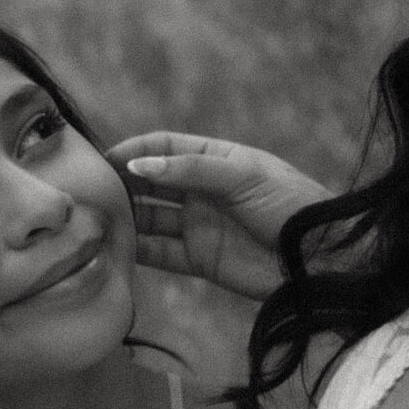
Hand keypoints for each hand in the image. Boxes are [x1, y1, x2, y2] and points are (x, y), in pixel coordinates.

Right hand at [108, 131, 331, 299]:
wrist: (321, 259)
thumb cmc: (290, 206)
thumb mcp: (242, 177)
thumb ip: (190, 171)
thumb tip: (138, 166)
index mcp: (215, 159)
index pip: (163, 148)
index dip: (133, 150)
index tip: (101, 159)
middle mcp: (202, 190)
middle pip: (150, 182)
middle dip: (121, 184)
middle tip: (87, 191)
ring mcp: (199, 225)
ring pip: (151, 218)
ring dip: (125, 218)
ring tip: (93, 220)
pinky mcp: (200, 259)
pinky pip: (160, 252)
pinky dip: (137, 250)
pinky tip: (114, 247)